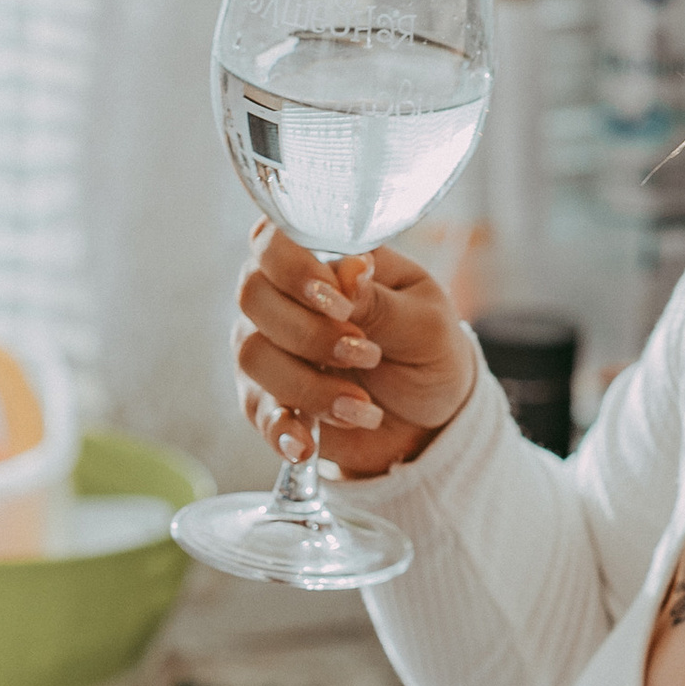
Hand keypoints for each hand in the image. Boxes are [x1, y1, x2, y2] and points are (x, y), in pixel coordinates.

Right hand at [233, 224, 483, 479]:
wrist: (431, 420)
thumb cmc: (429, 353)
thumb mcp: (425, 323)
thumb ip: (381, 300)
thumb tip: (349, 271)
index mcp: (325, 260)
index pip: (274, 240)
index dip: (293, 269)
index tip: (339, 305)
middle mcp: (285, 297)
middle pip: (253, 296)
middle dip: (309, 333)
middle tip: (366, 355)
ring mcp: (271, 349)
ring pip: (253, 355)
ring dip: (309, 385)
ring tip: (361, 405)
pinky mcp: (269, 400)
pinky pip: (256, 412)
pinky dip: (283, 428)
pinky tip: (307, 445)